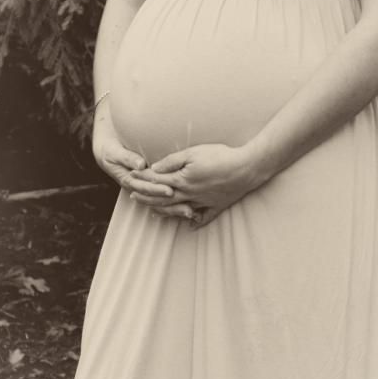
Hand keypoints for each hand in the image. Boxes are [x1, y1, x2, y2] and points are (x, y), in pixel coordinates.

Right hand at [92, 105, 191, 216]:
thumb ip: (127, 158)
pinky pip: (162, 197)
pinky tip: (188, 207)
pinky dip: (173, 202)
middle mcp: (137, 187)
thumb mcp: (115, 152)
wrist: (108, 150)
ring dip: (174, 207)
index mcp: (129, 180)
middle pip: (155, 199)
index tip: (170, 191)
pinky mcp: (150, 184)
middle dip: (171, 204)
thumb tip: (140, 165)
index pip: (145, 189)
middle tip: (187, 208)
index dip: (157, 190)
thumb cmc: (111, 150)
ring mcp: (144, 187)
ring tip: (190, 212)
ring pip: (159, 201)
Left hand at [133, 143, 257, 227]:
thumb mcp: (193, 152)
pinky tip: (190, 226)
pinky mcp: (217, 205)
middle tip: (133, 197)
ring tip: (152, 212)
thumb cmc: (220, 156)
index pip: (157, 181)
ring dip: (164, 211)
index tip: (130, 177)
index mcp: (183, 180)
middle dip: (146, 197)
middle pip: (164, 199)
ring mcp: (203, 202)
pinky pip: (204, 217)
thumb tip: (154, 168)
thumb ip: (172, 161)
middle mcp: (190, 195)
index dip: (142, 179)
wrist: (247, 167)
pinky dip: (195, 222)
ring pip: (179, 210)